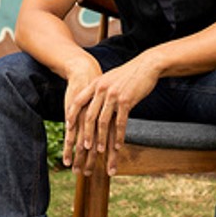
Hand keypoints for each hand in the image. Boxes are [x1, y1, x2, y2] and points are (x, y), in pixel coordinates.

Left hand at [69, 53, 160, 174]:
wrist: (147, 65)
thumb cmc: (129, 73)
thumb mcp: (110, 78)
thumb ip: (101, 89)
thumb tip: (93, 100)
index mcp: (96, 84)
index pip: (78, 101)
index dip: (71, 115)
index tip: (68, 128)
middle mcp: (102, 89)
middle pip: (89, 115)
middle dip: (86, 134)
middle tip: (84, 148)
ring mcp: (114, 95)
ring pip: (103, 122)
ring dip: (101, 139)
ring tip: (100, 151)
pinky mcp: (126, 100)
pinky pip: (120, 122)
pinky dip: (119, 136)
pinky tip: (119, 146)